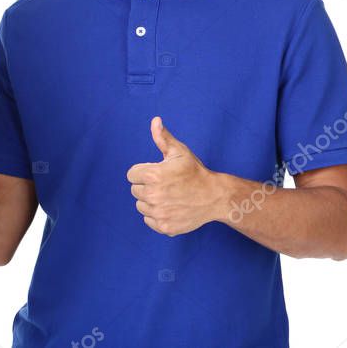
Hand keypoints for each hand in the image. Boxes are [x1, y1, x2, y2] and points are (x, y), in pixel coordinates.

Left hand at [126, 116, 223, 236]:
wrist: (215, 196)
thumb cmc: (195, 172)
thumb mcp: (180, 151)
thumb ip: (163, 137)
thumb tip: (155, 120)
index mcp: (152, 175)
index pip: (131, 175)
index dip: (144, 172)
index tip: (158, 173)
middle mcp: (153, 195)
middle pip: (135, 190)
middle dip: (147, 186)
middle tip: (166, 185)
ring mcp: (158, 213)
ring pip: (141, 206)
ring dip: (151, 201)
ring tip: (169, 196)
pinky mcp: (164, 227)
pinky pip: (149, 220)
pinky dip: (157, 216)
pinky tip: (171, 208)